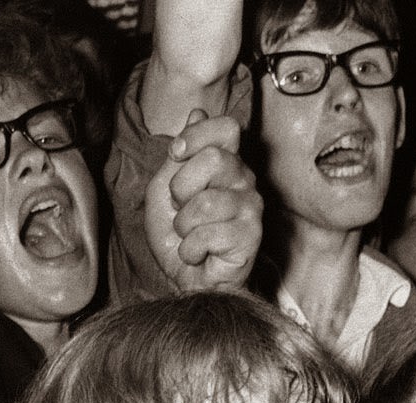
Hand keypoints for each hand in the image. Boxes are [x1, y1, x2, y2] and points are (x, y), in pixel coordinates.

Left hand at [144, 109, 260, 291]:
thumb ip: (178, 156)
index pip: (226, 127)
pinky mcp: (251, 237)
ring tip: (188, 235)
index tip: (177, 154)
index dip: (198, 135)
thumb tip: (196, 111)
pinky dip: (191, 248)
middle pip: (216, 159)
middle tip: (180, 209)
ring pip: (208, 201)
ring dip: (183, 224)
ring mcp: (251, 208)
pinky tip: (197, 253)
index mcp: (226, 164)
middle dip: (183, 187)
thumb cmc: (177, 236)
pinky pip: (210, 233)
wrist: (184, 279)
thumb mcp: (164, 190)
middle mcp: (244, 180)